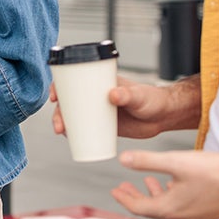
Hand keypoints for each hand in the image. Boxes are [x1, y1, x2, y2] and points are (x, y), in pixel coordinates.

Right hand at [51, 76, 179, 138]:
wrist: (164, 117)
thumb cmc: (153, 99)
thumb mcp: (139, 96)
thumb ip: (127, 94)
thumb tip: (112, 95)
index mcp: (101, 82)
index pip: (74, 80)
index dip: (59, 86)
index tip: (54, 97)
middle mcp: (96, 95)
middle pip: (70, 101)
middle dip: (59, 112)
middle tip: (59, 124)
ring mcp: (99, 110)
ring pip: (74, 115)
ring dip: (63, 123)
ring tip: (62, 133)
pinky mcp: (104, 124)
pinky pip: (84, 127)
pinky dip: (74, 132)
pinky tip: (69, 138)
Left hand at [111, 150, 218, 218]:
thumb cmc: (216, 174)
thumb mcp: (177, 162)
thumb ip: (148, 161)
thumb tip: (123, 159)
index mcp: (169, 208)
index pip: (138, 207)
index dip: (124, 198)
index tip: (115, 190)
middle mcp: (180, 216)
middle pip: (150, 209)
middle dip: (135, 197)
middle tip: (123, 188)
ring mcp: (193, 215)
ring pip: (166, 207)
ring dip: (153, 195)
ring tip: (147, 182)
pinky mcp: (205, 210)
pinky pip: (180, 206)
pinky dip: (170, 195)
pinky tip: (174, 183)